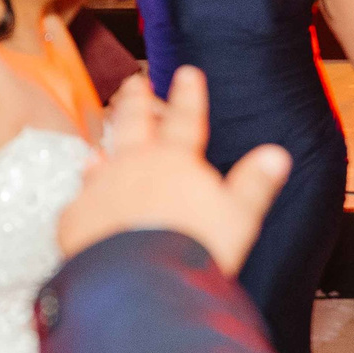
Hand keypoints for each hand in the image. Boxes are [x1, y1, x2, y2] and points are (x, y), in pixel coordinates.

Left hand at [58, 67, 289, 276]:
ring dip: (103, 150)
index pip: (186, 120)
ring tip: (98, 144)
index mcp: (175, 161)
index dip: (188, 96)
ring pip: (101, 160)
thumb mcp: (238, 217)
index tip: (187, 73)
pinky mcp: (76, 218)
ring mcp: (101, 188)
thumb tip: (277, 155)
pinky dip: (82, 200)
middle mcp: (134, 165)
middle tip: (134, 81)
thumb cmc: (194, 248)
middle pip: (134, 124)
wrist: (141, 278)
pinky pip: (78, 204)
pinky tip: (79, 201)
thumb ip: (254, 184)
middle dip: (135, 101)